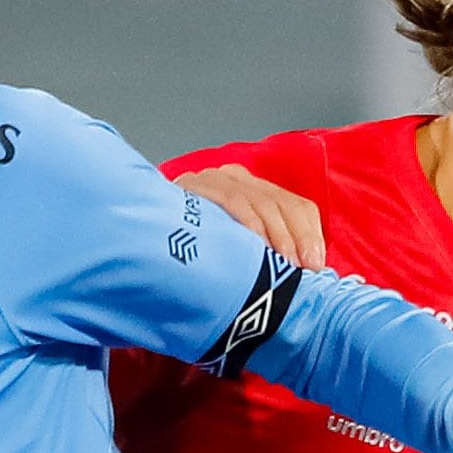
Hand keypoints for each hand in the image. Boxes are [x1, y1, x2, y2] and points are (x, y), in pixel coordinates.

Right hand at [168, 164, 327, 270]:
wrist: (137, 237)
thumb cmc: (189, 253)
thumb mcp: (234, 251)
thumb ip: (264, 255)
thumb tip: (304, 272)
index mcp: (254, 191)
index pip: (297, 205)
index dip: (310, 234)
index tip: (315, 265)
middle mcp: (238, 179)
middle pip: (282, 203)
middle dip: (295, 240)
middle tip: (299, 272)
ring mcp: (216, 179)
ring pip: (261, 202)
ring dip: (276, 237)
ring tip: (280, 265)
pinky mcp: (196, 184)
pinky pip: (232, 200)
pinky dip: (248, 223)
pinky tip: (255, 246)